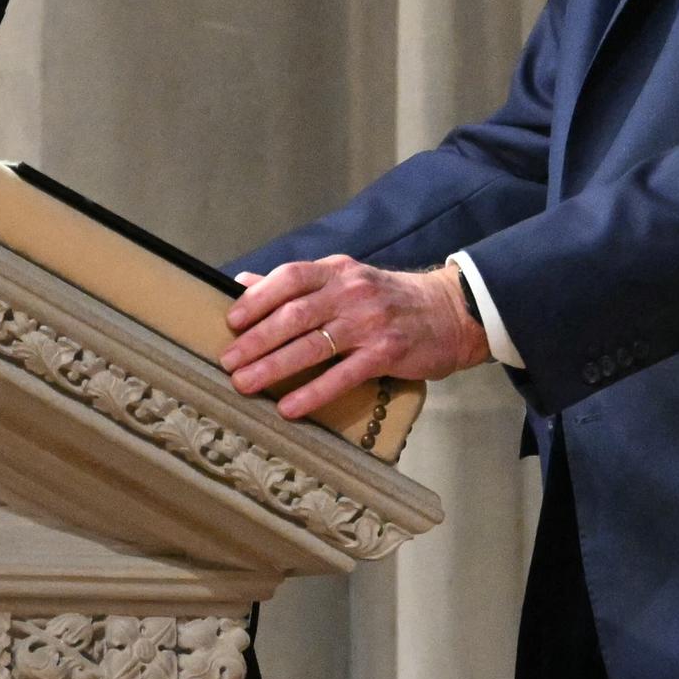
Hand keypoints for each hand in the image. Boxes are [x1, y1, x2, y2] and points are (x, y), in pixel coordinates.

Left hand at [219, 255, 489, 419]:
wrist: (450, 312)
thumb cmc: (388, 299)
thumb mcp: (345, 279)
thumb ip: (297, 284)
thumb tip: (243, 283)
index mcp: (337, 271)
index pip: (290, 277)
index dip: (257, 298)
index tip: (231, 321)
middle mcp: (351, 292)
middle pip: (294, 314)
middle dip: (256, 339)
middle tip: (228, 361)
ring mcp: (370, 322)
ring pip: (312, 344)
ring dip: (273, 365)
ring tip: (245, 383)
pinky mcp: (386, 352)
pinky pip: (343, 375)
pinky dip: (313, 392)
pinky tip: (289, 407)